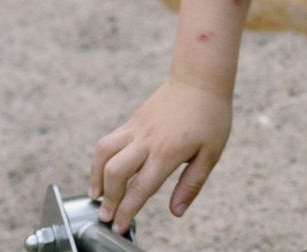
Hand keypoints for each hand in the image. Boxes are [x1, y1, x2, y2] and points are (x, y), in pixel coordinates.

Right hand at [88, 78, 232, 232]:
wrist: (201, 78)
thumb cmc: (211, 116)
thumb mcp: (211, 153)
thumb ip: (191, 184)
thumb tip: (176, 212)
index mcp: (168, 152)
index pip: (140, 189)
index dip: (127, 212)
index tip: (119, 228)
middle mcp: (146, 140)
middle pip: (115, 173)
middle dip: (108, 199)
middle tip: (105, 217)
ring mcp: (136, 129)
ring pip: (103, 154)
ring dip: (95, 177)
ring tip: (96, 196)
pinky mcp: (132, 121)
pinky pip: (108, 141)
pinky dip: (100, 159)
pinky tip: (104, 172)